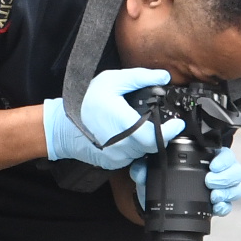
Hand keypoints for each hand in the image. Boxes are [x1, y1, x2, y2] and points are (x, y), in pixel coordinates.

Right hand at [43, 65, 178, 168]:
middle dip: (160, 134)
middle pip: (152, 145)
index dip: (170, 132)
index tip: (178, 124)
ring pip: (143, 152)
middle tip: (165, 123)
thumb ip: (140, 77)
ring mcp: (117, 157)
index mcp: (123, 125)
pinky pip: (132, 157)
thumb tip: (163, 77)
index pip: (154, 136)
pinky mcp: (113, 163)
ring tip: (142, 125)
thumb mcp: (112, 80)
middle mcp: (122, 145)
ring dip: (146, 140)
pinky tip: (128, 134)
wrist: (62, 125)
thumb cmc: (85, 102)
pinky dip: (135, 146)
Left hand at [126, 148, 240, 215]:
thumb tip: (140, 170)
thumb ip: (143, 168)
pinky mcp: (217, 204)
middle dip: (225, 177)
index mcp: (201, 156)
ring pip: (236, 186)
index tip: (213, 166)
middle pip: (235, 169)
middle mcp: (215, 170)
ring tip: (214, 197)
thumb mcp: (149, 171)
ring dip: (227, 192)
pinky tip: (216, 208)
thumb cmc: (158, 180)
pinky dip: (224, 207)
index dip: (223, 158)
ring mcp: (218, 187)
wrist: (158, 202)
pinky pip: (229, 204)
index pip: (222, 151)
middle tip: (210, 182)